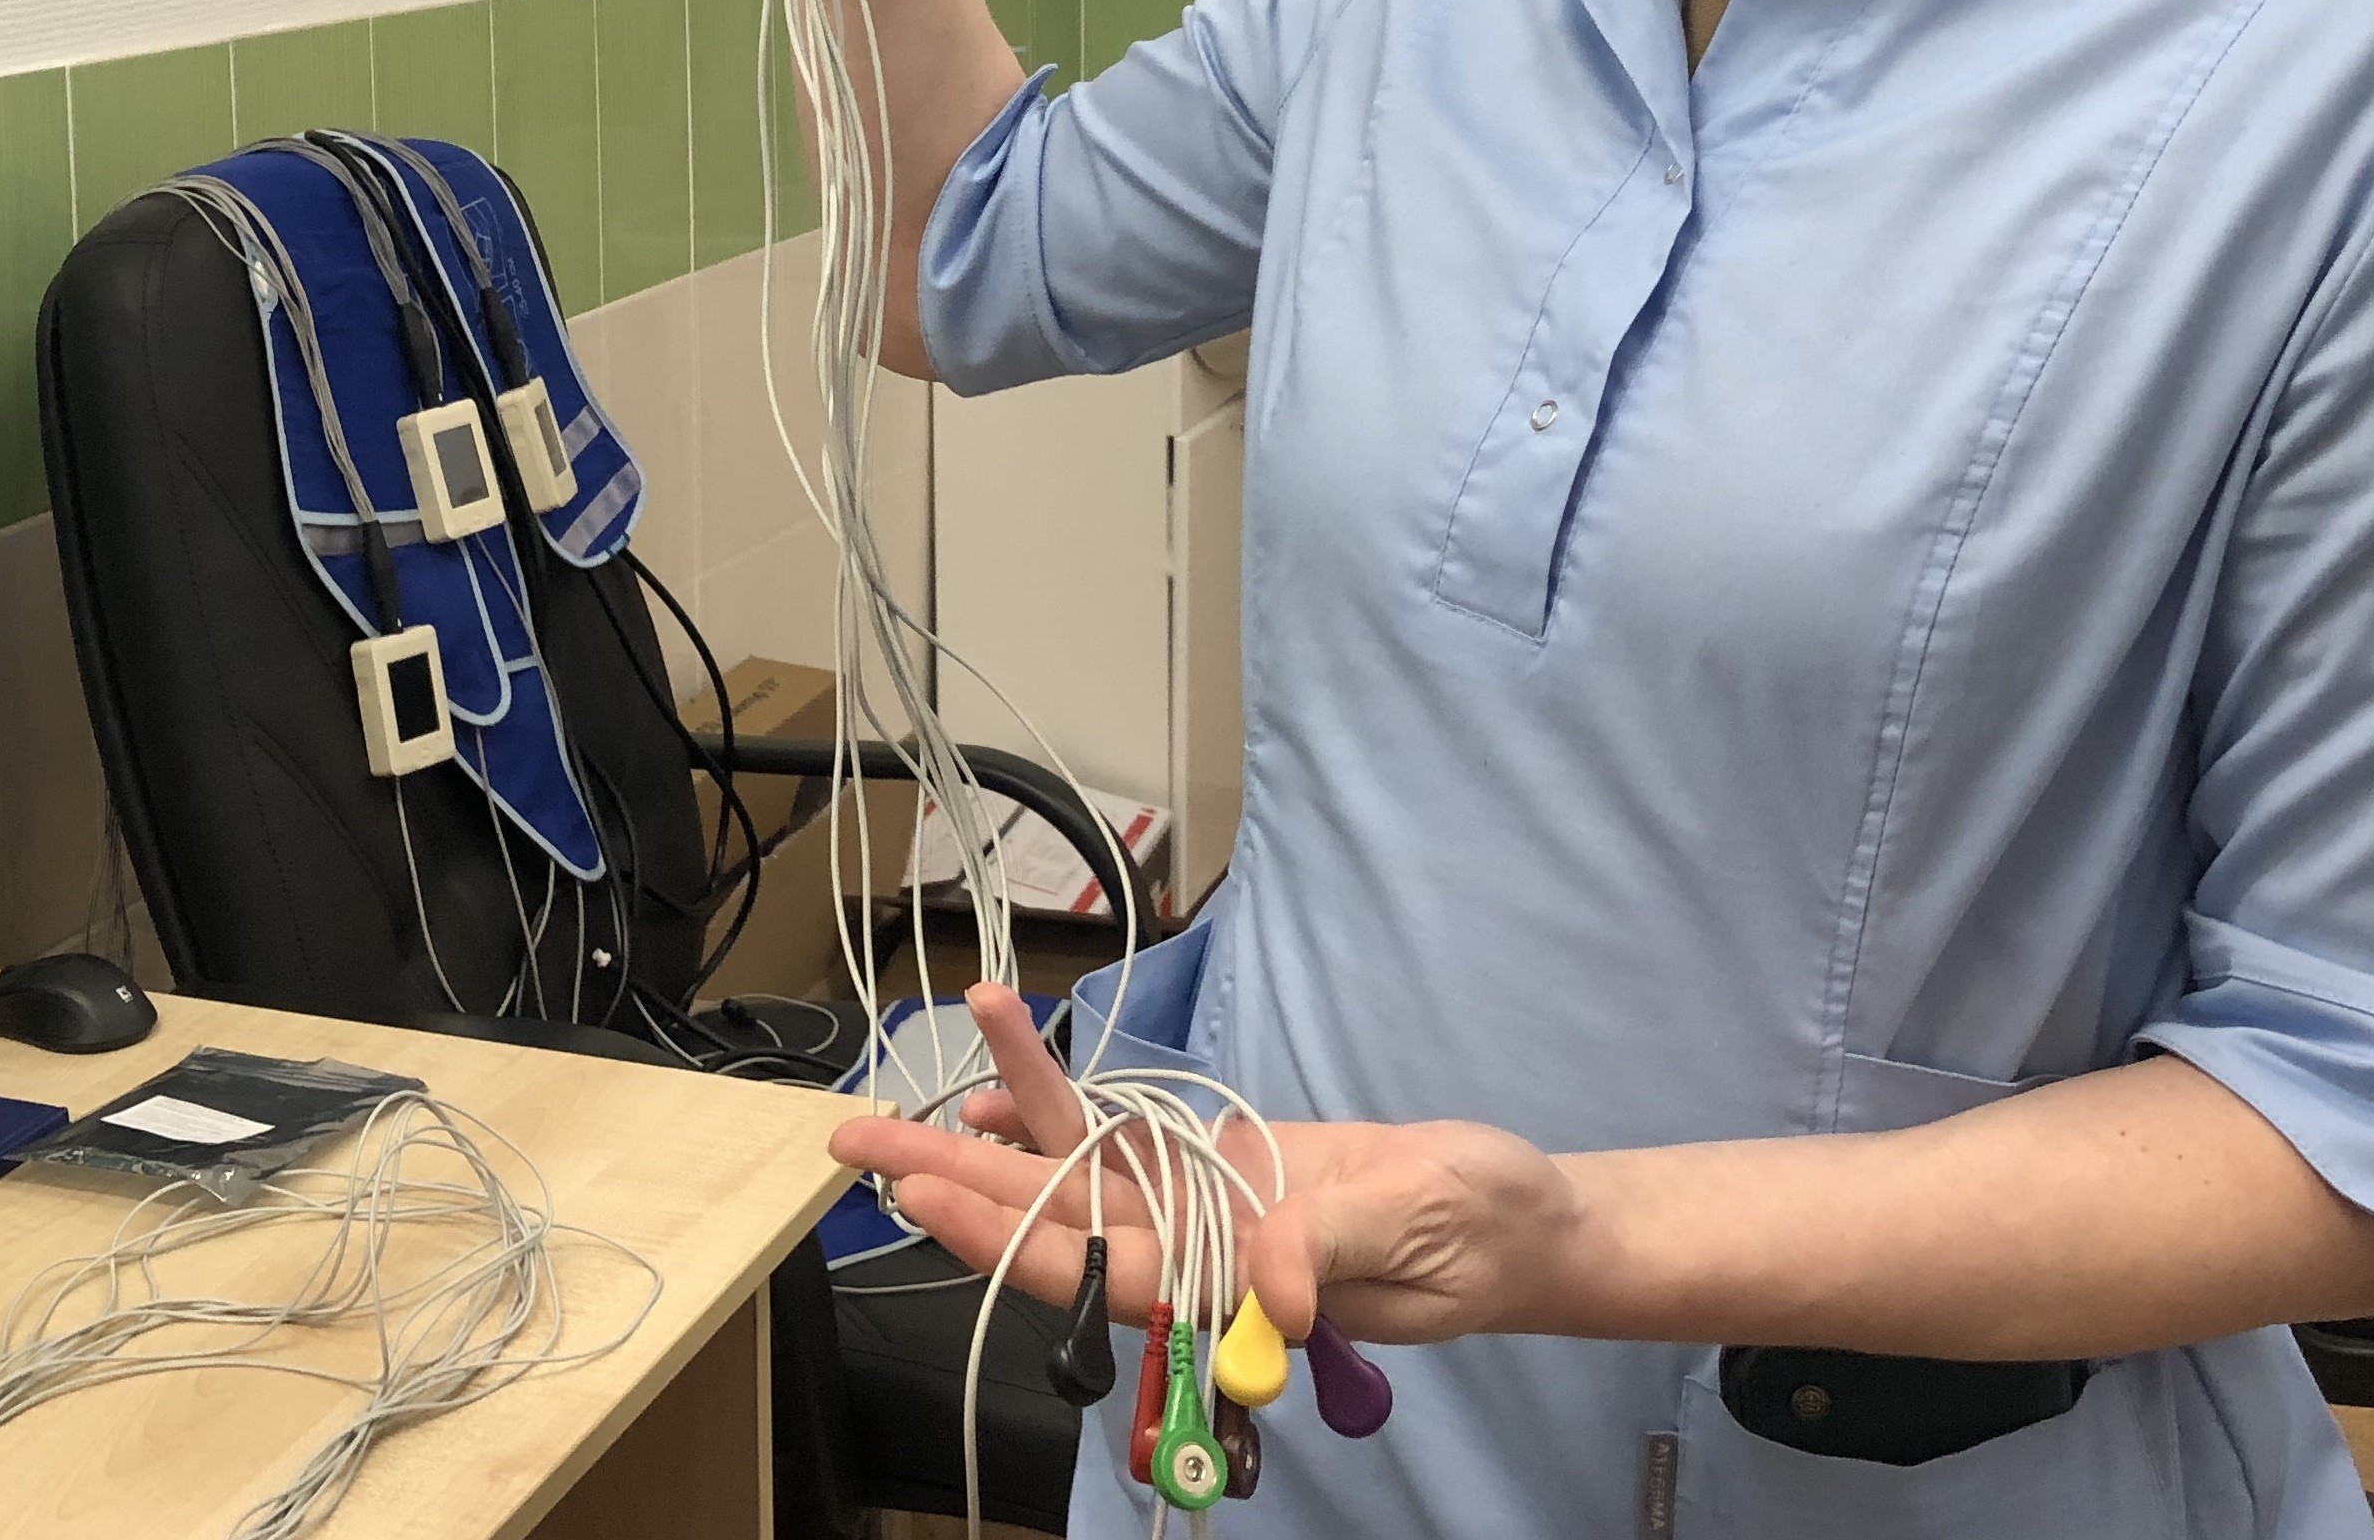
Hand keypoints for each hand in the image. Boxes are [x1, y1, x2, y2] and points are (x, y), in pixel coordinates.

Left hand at [827, 985, 1582, 1347]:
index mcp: (1232, 1288)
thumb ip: (1332, 1248)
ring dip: (986, 1131)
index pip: (1097, 1270)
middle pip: (1051, 1225)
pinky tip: (997, 1079)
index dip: (1008, 1238)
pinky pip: (1115, 1141)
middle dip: (951, 1185)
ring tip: (897, 1096)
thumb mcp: (1419, 1227)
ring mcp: (1199, 1211)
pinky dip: (1053, 1109)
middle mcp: (1196, 1255)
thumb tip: (1271, 1295)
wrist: (1518, 1214)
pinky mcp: (1215, 1168)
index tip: (930, 1197)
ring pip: (1070, 1174)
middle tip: (854, 1147)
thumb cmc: (1480, 1229)